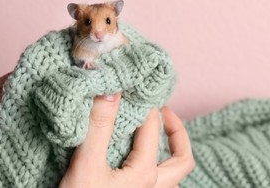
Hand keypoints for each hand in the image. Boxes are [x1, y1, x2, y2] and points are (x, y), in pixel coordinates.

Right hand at [59, 94, 194, 187]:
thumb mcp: (87, 164)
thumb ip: (99, 127)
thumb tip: (112, 92)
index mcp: (144, 175)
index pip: (152, 131)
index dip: (146, 107)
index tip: (135, 91)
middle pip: (182, 160)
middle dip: (178, 133)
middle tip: (165, 113)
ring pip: (172, 176)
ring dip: (171, 153)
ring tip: (159, 136)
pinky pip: (159, 185)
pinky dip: (157, 168)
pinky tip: (139, 161)